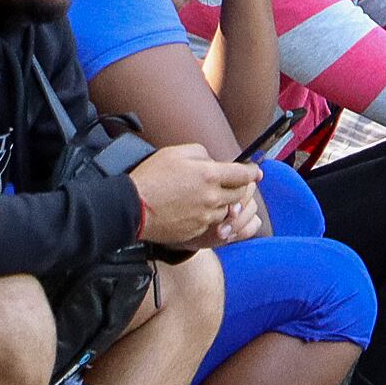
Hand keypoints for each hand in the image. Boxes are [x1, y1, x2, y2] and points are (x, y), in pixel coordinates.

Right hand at [129, 143, 260, 247]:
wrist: (130, 208)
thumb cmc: (151, 177)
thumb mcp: (176, 153)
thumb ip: (202, 154)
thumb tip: (214, 161)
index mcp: (210, 175)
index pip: (244, 174)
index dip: (252, 172)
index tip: (256, 172)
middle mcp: (212, 197)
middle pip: (239, 194)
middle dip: (238, 187)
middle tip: (230, 183)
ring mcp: (204, 217)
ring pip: (226, 210)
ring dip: (223, 203)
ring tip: (208, 198)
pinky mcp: (195, 231)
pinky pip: (211, 224)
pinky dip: (209, 217)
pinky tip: (195, 211)